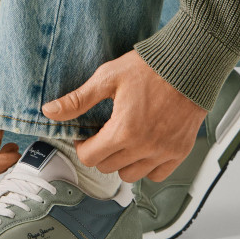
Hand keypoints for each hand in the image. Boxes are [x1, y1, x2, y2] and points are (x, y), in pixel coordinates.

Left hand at [41, 50, 207, 182]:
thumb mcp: (107, 78)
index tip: (85, 135)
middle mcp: (144, 147)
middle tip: (104, 134)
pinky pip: (157, 174)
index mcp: (124, 131)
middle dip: (100, 152)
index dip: (82, 146)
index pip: (90, 158)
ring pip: (131, 175)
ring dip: (121, 162)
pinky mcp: (180, 151)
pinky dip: (147, 166)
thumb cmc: (150, 67)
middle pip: (108, 167)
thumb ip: (78, 100)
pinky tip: (143, 147)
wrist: (190, 64)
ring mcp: (164, 151)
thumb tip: (49, 111)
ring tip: (123, 140)